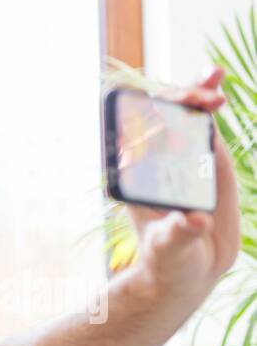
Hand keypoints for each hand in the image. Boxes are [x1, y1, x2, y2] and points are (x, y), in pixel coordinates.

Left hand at [125, 66, 238, 312]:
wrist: (189, 268)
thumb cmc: (170, 261)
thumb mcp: (171, 248)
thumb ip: (179, 234)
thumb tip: (193, 221)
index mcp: (133, 180)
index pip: (130, 140)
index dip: (143, 117)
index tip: (167, 111)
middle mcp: (151, 162)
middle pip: (155, 119)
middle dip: (176, 100)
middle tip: (202, 101)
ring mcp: (176, 155)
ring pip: (179, 113)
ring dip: (193, 90)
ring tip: (212, 77)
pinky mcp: (200, 153)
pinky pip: (200, 120)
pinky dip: (206, 96)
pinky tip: (215, 78)